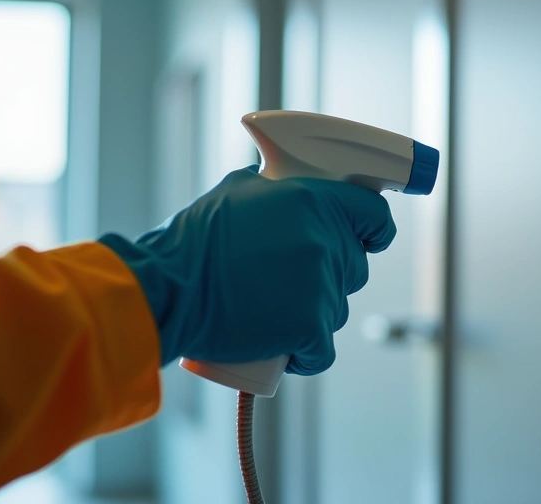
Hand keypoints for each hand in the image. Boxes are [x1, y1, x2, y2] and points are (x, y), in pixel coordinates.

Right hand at [99, 166, 395, 374]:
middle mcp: (326, 241)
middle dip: (329, 276)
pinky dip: (305, 355)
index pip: (374, 215)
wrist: (166, 292)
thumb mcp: (235, 191)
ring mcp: (321, 286)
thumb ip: (273, 186)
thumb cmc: (191, 244)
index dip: (374, 230)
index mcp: (314, 201)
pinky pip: (322, 350)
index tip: (369, 240)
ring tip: (269, 311)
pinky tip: (284, 349)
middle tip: (288, 282)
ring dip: (313, 315)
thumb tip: (282, 184)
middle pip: (354, 266)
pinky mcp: (310, 328)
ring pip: (337, 308)